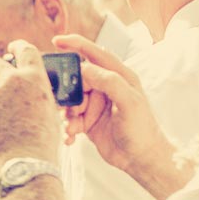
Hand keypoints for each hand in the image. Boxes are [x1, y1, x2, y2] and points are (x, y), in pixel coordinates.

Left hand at [0, 40, 61, 163]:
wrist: (27, 156)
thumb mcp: (48, 104)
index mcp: (33, 76)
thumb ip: (34, 88)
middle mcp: (11, 81)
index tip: (13, 45)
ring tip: (1, 107)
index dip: (18, 45)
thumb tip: (23, 82)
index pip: (24, 49)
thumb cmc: (43, 134)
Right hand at [51, 34, 189, 196]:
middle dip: (68, 93)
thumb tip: (85, 68)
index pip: (95, 54)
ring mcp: (96, 105)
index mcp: (119, 76)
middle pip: (77, 80)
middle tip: (70, 109)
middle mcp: (106, 88)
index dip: (76, 45)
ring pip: (70, 102)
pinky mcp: (88, 122)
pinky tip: (71, 139)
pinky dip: (67, 129)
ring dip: (67, 116)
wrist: (141, 159)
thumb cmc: (141, 129)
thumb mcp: (129, 102)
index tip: (56, 40)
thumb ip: (109, 81)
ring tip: (74, 129)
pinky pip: (70, 120)